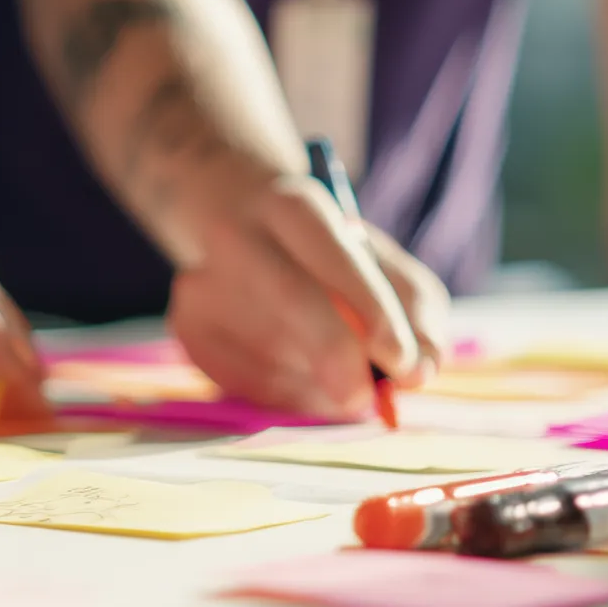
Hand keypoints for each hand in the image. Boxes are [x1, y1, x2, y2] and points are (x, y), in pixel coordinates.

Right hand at [167, 175, 448, 417]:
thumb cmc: (323, 251)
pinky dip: (284, 397)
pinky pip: (242, 381)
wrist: (235, 222)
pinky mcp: (185, 324)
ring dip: (315, 386)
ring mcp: (201, 280)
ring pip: (269, 352)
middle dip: (338, 358)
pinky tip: (299, 381)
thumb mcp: (375, 257)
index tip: (405, 364)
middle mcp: (239, 235)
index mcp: (294, 206)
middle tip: (366, 400)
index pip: (336, 254)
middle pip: (291, 298)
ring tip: (336, 381)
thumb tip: (423, 370)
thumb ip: (412, 306)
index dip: (375, 312)